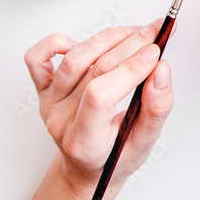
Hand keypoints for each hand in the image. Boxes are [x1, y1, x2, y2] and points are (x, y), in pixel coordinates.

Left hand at [23, 22, 174, 197]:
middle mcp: (60, 120)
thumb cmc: (114, 157)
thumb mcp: (144, 143)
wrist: (86, 166)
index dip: (130, 69)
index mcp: (83, 141)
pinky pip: (38, 57)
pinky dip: (58, 42)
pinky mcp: (43, 90)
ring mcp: (49, 103)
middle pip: (93, 70)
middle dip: (131, 45)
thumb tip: (161, 70)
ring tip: (135, 33)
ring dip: (109, 38)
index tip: (156, 54)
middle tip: (157, 33)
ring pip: (75, 58)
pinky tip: (86, 42)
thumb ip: (157, 108)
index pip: (99, 96)